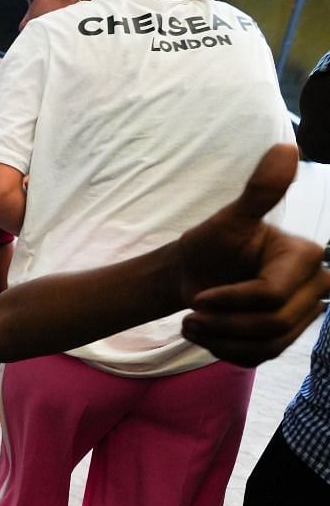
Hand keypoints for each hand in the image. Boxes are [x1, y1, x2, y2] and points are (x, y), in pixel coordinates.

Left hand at [178, 143, 329, 364]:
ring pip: (266, 345)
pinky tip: (206, 336)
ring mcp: (301, 315)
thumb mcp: (229, 218)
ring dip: (219, 340)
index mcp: (304, 256)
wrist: (193, 272)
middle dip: (222, 323)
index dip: (230, 301)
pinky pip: (259, 358)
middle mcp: (314, 287)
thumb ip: (259, 191)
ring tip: (193, 325)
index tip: (199, 298)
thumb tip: (288, 147)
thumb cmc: (211, 243)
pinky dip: (225, 352)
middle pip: (272, 324)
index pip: (271, 295)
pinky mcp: (283, 337)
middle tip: (192, 314)